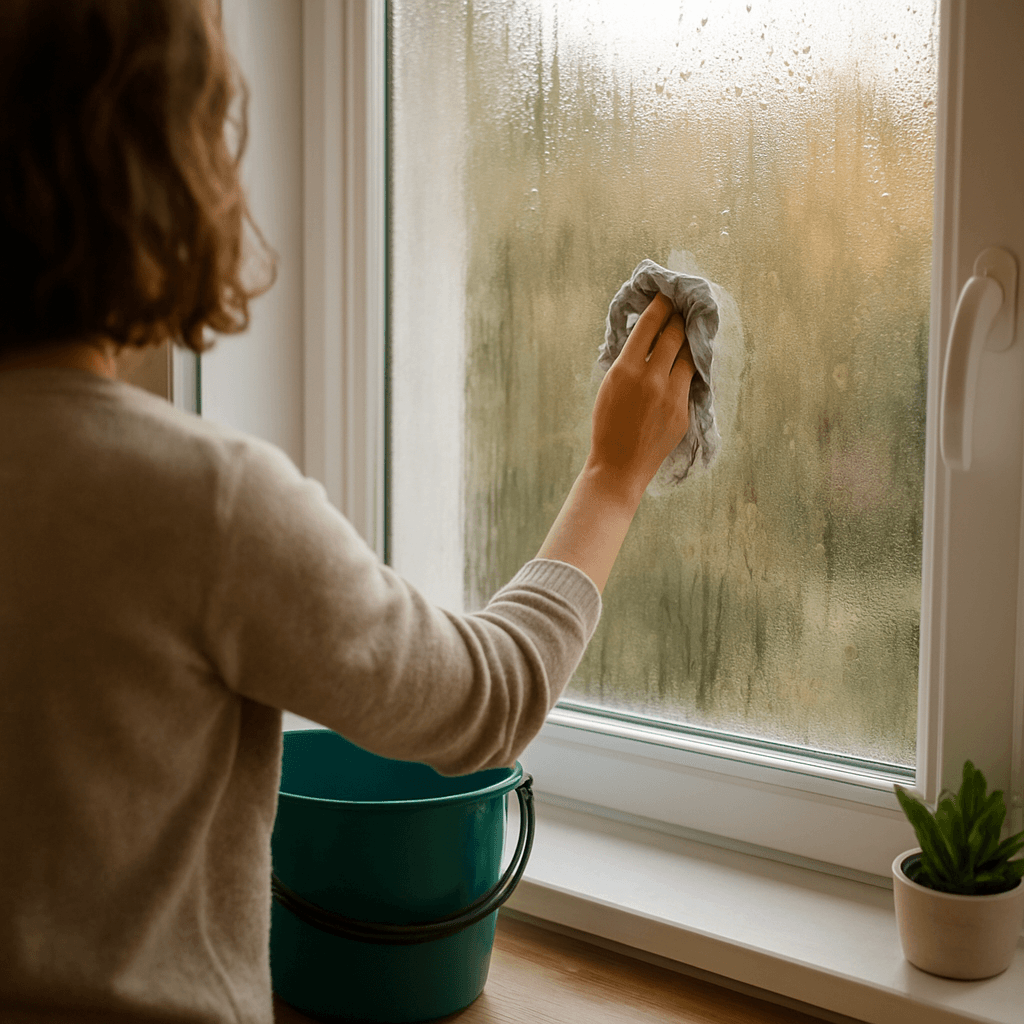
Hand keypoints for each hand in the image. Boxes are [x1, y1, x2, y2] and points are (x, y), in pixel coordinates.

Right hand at [535, 293, 695, 592]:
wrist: (619, 466)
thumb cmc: (607, 425)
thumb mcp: (609, 386)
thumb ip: (627, 361)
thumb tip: (645, 335)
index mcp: (626, 369)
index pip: (650, 325)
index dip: (661, 306)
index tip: (667, 296)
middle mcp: (651, 378)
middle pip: (676, 335)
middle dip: (681, 318)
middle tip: (685, 307)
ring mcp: (671, 395)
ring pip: (689, 356)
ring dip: (691, 341)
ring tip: (692, 331)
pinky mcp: (684, 410)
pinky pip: (691, 381)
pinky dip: (690, 369)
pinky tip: (690, 361)